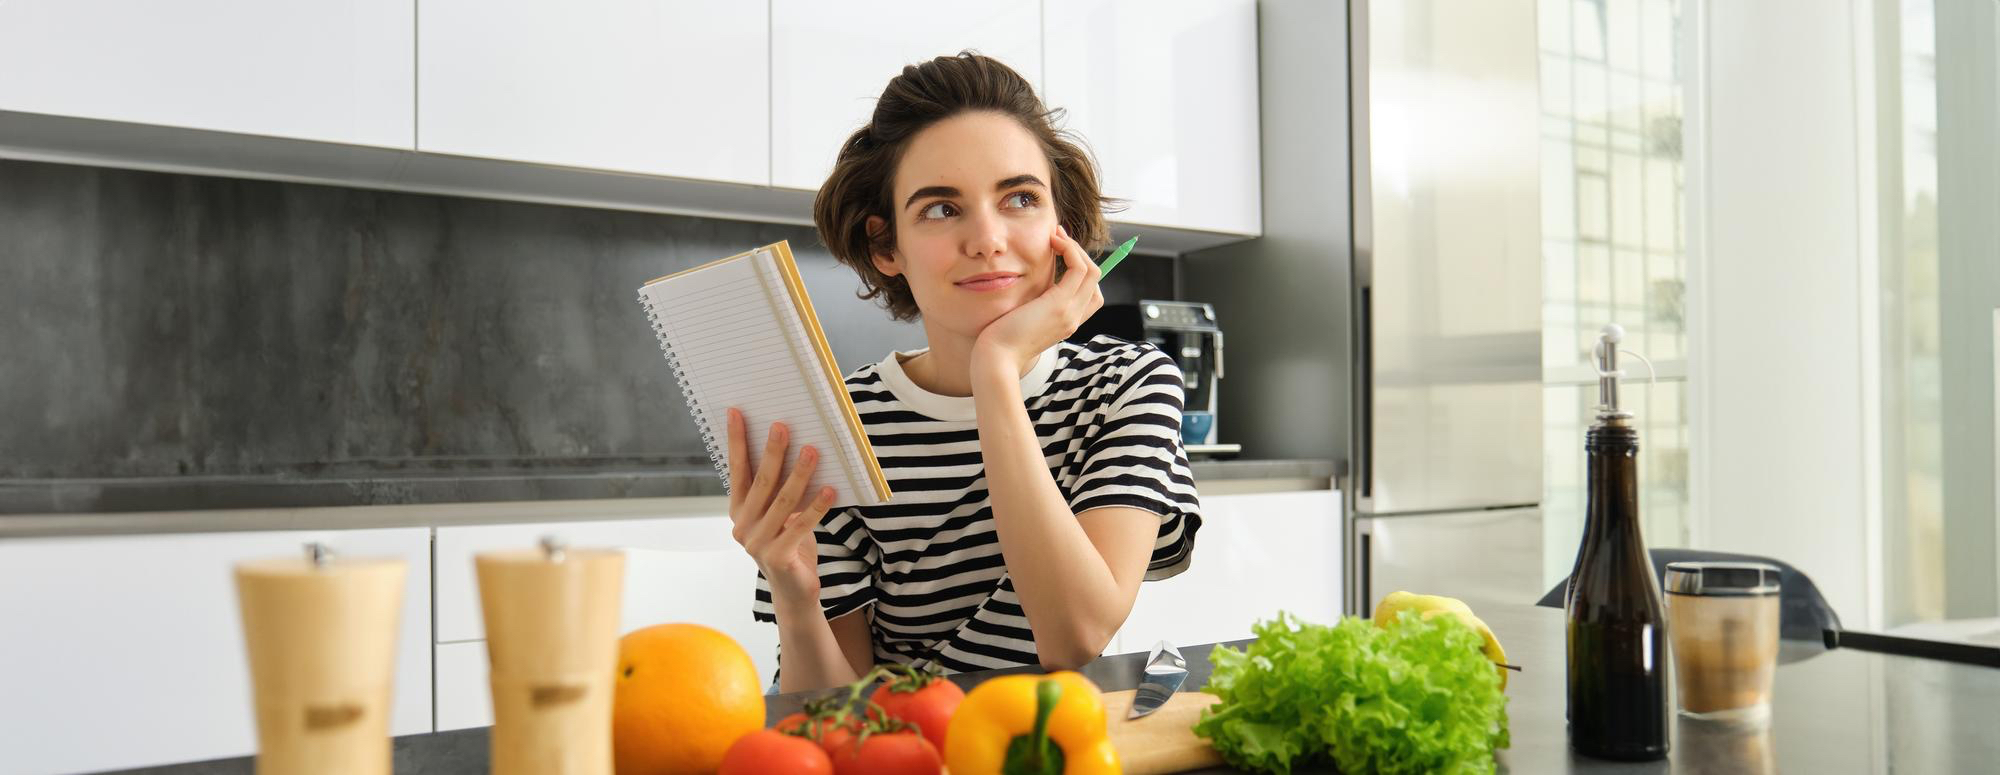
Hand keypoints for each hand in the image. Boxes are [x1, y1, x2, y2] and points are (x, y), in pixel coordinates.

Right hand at [725, 407, 836, 602]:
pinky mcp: (778, 557)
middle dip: (772, 451)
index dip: (736, 441)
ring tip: (814, 450)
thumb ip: (778, 489)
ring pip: (782, 500)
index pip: (736, 470)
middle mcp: (742, 526)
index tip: (737, 413)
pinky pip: (801, 525)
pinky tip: (830, 489)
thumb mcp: (779, 514)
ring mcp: (757, 543)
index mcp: (738, 511)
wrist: (795, 592)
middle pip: (760, 481)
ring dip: (799, 473)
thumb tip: (794, 447)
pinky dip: (817, 506)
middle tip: (783, 426)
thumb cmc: (789, 544)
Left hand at [971, 222, 1103, 375]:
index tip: (1060, 251)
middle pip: (1095, 279)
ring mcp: (1070, 312)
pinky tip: (1053, 242)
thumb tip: (1032, 281)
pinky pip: (1079, 268)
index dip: (1080, 269)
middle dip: (1080, 253)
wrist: (996, 359)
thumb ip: (1034, 302)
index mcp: (1067, 323)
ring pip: (1091, 271)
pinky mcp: (1059, 304)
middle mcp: (1074, 319)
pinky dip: (1070, 250)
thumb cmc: (1001, 340)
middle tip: (1058, 237)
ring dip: (1075, 248)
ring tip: (1056, 236)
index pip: (1090, 293)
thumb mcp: (1024, 318)